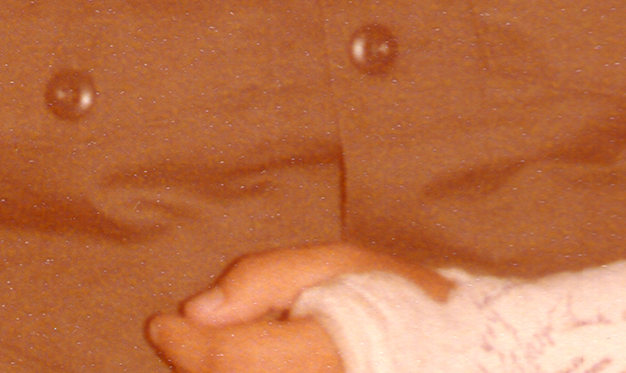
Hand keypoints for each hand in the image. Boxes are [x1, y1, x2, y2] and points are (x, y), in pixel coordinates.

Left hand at [146, 243, 452, 372]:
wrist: (466, 360)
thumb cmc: (399, 304)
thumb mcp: (338, 264)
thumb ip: (263, 279)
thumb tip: (192, 309)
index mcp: (330, 350)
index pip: (230, 360)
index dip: (182, 345)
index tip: (159, 325)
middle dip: (201, 360)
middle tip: (199, 332)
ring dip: (223, 371)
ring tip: (242, 342)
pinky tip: (258, 361)